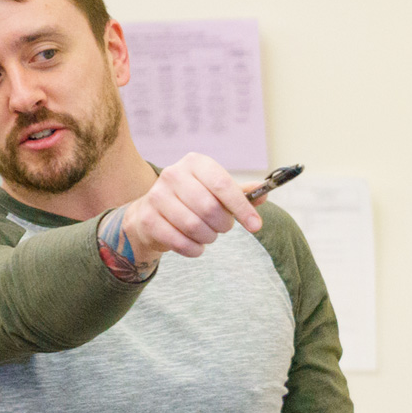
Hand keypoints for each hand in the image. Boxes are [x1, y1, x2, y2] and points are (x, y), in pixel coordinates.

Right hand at [122, 152, 263, 260]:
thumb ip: (240, 194)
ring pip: (195, 227)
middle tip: (222, 227)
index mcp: (194, 163)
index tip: (256, 226)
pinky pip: (180, 242)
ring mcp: (157, 196)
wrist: (151, 214)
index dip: (242, 208)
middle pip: (209, 208)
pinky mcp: (148, 219)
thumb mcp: (215, 192)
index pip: (223, 185)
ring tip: (208, 234)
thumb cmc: (190, 201)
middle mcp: (173, 174)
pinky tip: (196, 245)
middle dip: (223, 225)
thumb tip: (264, 193)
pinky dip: (194, 249)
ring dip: (208, 237)